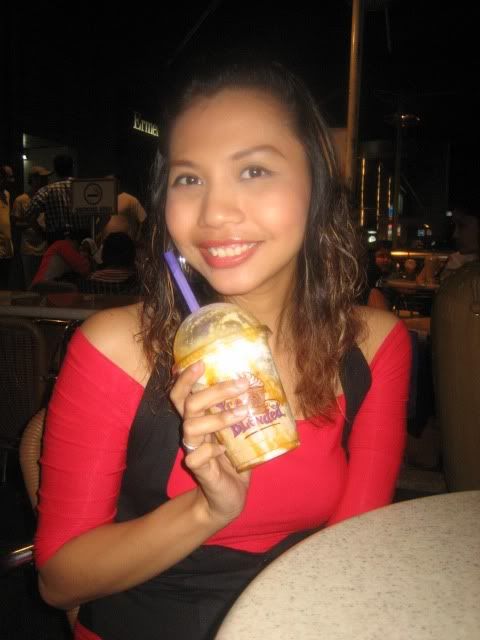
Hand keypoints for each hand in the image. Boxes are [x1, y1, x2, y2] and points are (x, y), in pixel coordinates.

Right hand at [170, 361, 250, 524]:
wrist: (228, 498)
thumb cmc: (234, 460)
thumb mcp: (238, 431)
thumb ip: (241, 411)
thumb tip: (260, 384)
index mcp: (199, 418)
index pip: (182, 394)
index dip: (186, 378)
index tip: (202, 362)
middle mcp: (192, 431)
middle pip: (189, 404)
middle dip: (214, 391)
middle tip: (240, 384)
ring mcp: (193, 450)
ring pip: (191, 426)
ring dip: (218, 417)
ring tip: (242, 412)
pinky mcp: (198, 470)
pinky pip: (196, 456)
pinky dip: (212, 450)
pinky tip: (225, 451)